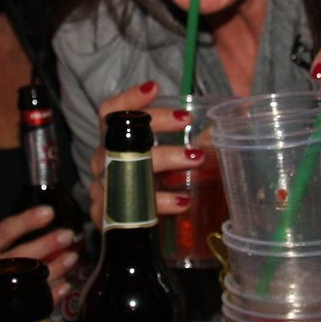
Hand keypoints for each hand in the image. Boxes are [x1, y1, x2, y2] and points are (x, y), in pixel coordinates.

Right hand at [0, 208, 83, 307]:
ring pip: (31, 279)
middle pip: (19, 256)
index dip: (26, 221)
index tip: (49, 212)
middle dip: (46, 244)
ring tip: (72, 257)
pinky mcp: (8, 314)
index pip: (3, 232)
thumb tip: (52, 224)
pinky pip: (36, 303)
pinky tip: (66, 284)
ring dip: (56, 267)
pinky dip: (53, 293)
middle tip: (67, 235)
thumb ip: (18, 239)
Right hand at [85, 80, 199, 228]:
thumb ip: (184, 146)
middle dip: (155, 123)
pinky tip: (182, 201)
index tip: (154, 88)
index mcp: (112, 143)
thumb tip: (217, 132)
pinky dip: (161, 203)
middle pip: (122, 134)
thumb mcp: (163, 164)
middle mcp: (103, 162)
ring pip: (129, 166)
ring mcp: (102, 189)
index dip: (128, 99)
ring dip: (164, 159)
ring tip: (195, 158)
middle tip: (186, 121)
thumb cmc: (148, 189)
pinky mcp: (106, 218)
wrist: (127, 233)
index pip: (110, 113)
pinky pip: (132, 206)